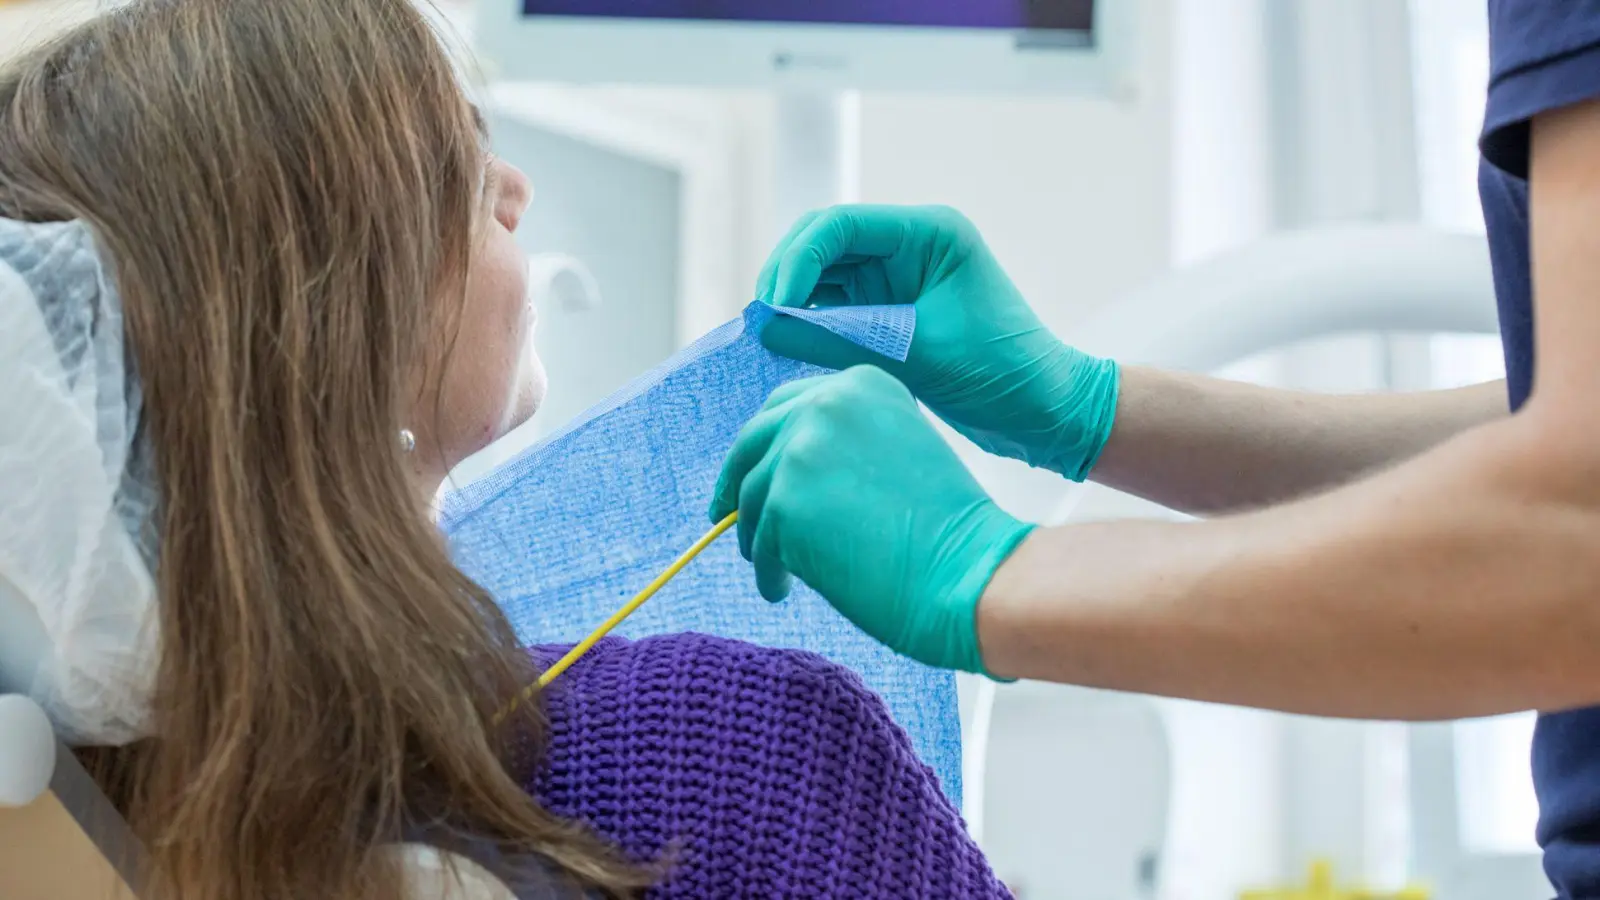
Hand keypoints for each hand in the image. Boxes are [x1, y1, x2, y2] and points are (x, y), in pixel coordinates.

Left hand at [710, 365, 1034, 674]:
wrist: (970, 571)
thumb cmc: (946, 527)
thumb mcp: (896, 451)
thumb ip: (844, 445)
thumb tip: (780, 473)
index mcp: (859, 384)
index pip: (785, 406)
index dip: (761, 445)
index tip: (746, 474)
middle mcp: (825, 403)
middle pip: (753, 443)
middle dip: (734, 482)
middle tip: (723, 516)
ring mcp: (801, 449)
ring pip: (751, 497)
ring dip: (757, 538)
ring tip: (777, 572)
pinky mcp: (785, 501)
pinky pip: (759, 541)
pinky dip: (768, 570)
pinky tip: (782, 589)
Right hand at [757, 204, 1120, 481]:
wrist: (1047, 413)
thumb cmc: (1002, 375)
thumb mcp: (917, 355)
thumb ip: (840, 339)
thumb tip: (767, 328)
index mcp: (929, 232)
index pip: (838, 226)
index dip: (795, 261)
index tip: (773, 308)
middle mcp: (911, 243)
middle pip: (822, 243)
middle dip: (785, 278)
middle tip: (761, 324)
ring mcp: (899, 275)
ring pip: (823, 275)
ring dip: (794, 303)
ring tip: (770, 339)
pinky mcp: (892, 309)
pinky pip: (836, 307)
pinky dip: (812, 325)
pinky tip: (793, 347)